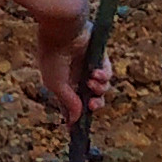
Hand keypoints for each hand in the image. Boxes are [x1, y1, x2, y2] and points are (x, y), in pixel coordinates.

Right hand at [31, 0, 106, 121]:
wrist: (62, 31)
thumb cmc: (54, 56)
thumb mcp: (56, 83)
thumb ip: (69, 102)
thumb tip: (75, 120)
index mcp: (62, 81)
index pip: (70, 104)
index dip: (74, 116)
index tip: (75, 131)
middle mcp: (76, 75)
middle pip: (90, 98)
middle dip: (93, 104)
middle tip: (92, 105)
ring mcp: (88, 66)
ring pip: (101, 88)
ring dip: (99, 89)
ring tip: (92, 82)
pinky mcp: (100, 56)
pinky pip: (107, 73)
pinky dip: (103, 76)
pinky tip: (95, 74)